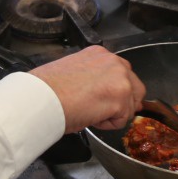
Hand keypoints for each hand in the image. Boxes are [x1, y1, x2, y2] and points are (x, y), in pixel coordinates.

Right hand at [31, 46, 146, 133]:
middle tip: (101, 110)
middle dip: (123, 103)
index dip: (114, 91)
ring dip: (113, 114)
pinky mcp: (120, 99)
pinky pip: (121, 120)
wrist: (42, 98)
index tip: (101, 99)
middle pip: (135, 88)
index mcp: (100, 54)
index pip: (121, 74)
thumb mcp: (76, 71)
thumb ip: (95, 77)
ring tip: (89, 111)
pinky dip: (107, 125)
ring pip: (129, 106)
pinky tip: (90, 116)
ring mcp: (120, 79)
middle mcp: (114, 62)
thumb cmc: (50, 89)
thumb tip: (105, 92)